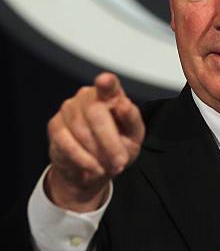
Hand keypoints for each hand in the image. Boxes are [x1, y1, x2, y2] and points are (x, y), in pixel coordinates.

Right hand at [45, 72, 144, 211]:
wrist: (95, 169)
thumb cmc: (117, 146)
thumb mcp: (133, 135)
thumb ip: (132, 118)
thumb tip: (124, 104)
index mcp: (111, 94)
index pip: (109, 84)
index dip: (106, 82)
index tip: (105, 81)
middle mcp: (88, 96)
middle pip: (96, 113)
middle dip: (110, 141)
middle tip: (120, 161)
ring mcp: (69, 109)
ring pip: (82, 131)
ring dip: (97, 154)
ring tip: (108, 166)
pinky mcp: (55, 125)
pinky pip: (67, 144)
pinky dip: (83, 159)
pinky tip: (93, 168)